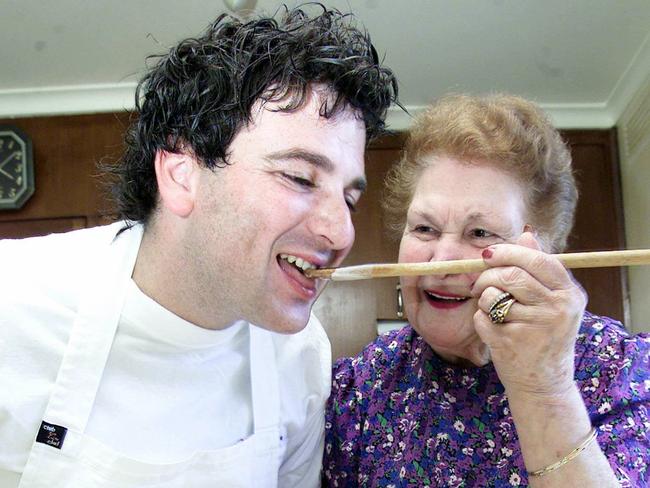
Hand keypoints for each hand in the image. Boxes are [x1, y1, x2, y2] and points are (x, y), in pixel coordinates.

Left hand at [471, 232, 586, 402]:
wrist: (545, 383)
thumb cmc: (544, 336)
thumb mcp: (551, 302)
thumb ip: (538, 269)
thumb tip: (526, 235)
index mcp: (569, 294)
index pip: (538, 260)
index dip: (508, 253)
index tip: (489, 255)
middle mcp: (557, 310)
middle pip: (511, 274)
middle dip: (488, 275)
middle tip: (480, 283)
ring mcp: (534, 327)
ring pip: (493, 295)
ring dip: (483, 298)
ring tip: (492, 309)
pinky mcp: (511, 343)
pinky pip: (481, 317)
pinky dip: (480, 320)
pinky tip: (494, 330)